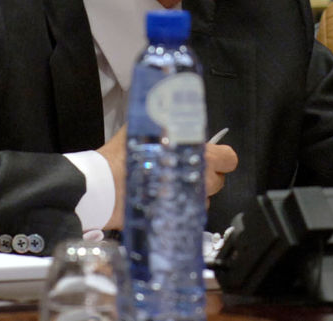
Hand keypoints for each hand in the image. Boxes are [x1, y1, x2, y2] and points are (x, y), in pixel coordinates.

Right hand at [98, 128, 237, 228]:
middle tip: (184, 173)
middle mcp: (200, 179)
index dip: (221, 159)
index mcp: (199, 155)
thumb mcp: (144, 130)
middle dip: (205, 178)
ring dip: (192, 196)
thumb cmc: (124, 156)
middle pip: (218, 181)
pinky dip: (179, 210)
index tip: (209, 159)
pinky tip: (162, 202)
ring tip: (169, 189)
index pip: (229, 158)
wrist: (103, 187)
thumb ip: (162, 123)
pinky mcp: (176, 219)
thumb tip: (167, 115)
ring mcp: (189, 202)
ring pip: (204, 200)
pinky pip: (187, 215)